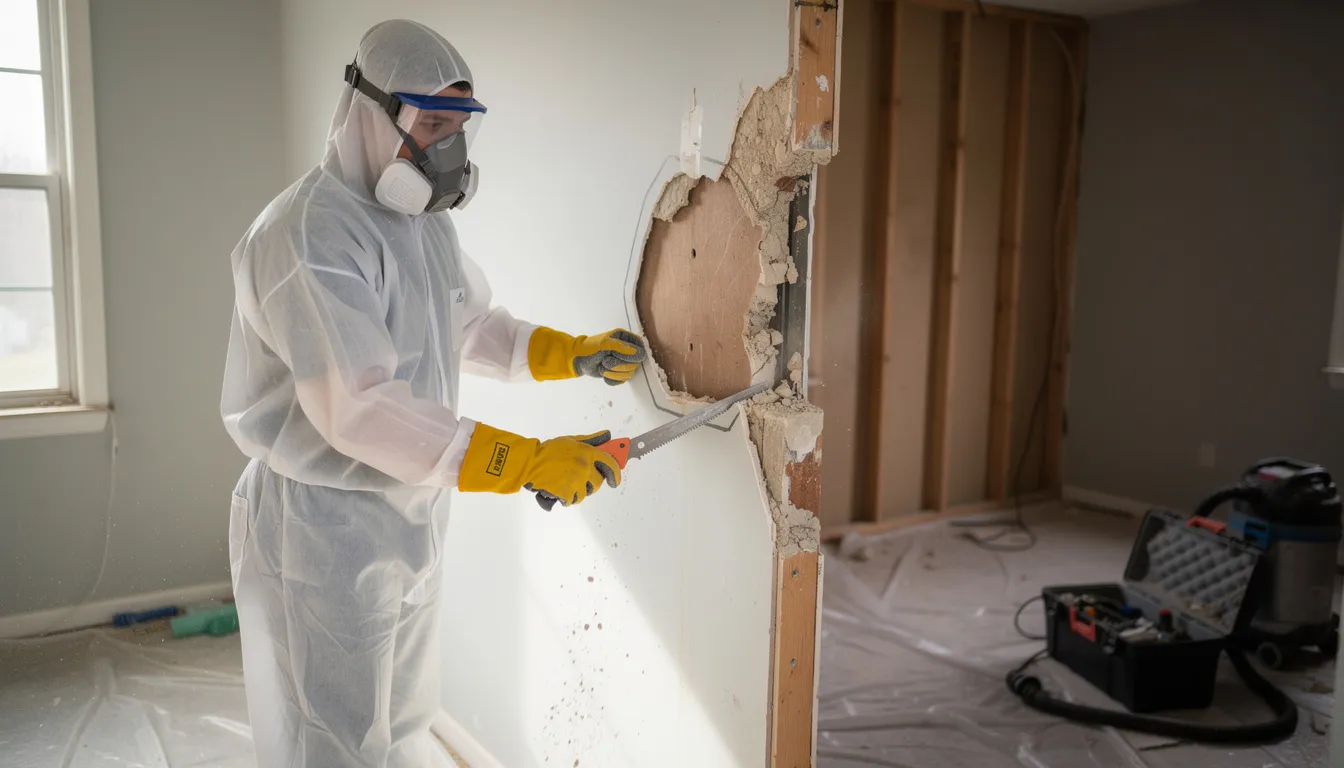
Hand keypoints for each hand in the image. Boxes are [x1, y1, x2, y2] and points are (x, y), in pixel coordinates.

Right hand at [458, 424, 620, 507]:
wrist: (530, 462)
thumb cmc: (549, 450)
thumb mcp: (572, 440)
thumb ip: (592, 440)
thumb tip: (608, 436)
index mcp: (588, 452)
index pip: (611, 464)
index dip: (616, 474)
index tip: (615, 481)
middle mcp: (585, 467)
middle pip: (599, 482)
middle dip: (592, 483)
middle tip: (581, 480)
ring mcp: (576, 480)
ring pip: (586, 493)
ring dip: (578, 491)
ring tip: (566, 483)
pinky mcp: (567, 492)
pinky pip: (573, 500)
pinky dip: (567, 498)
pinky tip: (559, 491)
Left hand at [528, 327, 647, 385]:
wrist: (577, 359)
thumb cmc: (589, 348)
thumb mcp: (603, 343)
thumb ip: (620, 346)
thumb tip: (636, 351)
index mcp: (625, 338)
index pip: (640, 349)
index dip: (633, 355)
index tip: (620, 356)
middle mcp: (627, 350)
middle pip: (635, 364)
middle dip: (618, 365)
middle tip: (605, 361)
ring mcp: (623, 362)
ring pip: (628, 374)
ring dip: (613, 373)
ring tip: (602, 366)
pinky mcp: (618, 373)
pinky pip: (622, 381)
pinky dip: (612, 379)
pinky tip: (603, 374)